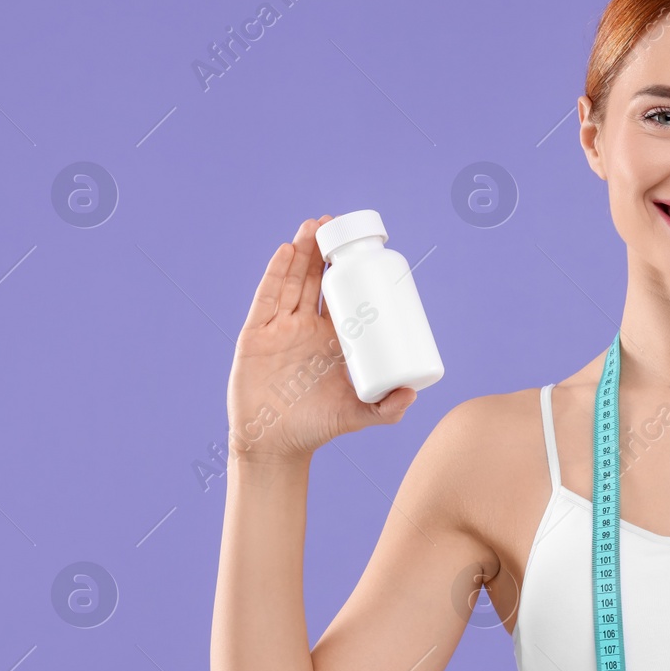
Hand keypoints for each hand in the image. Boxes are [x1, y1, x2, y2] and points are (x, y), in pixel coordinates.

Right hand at [226, 216, 418, 464]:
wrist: (275, 446)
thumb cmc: (318, 428)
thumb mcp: (357, 415)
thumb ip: (386, 410)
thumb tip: (413, 394)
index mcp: (333, 340)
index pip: (345, 298)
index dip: (352, 273)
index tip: (365, 250)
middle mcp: (306, 328)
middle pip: (315, 280)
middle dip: (323, 252)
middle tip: (335, 224)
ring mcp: (280, 328)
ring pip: (292, 281)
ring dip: (301, 252)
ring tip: (314, 226)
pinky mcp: (256, 334)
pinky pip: (267, 298)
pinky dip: (275, 274)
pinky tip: (286, 251)